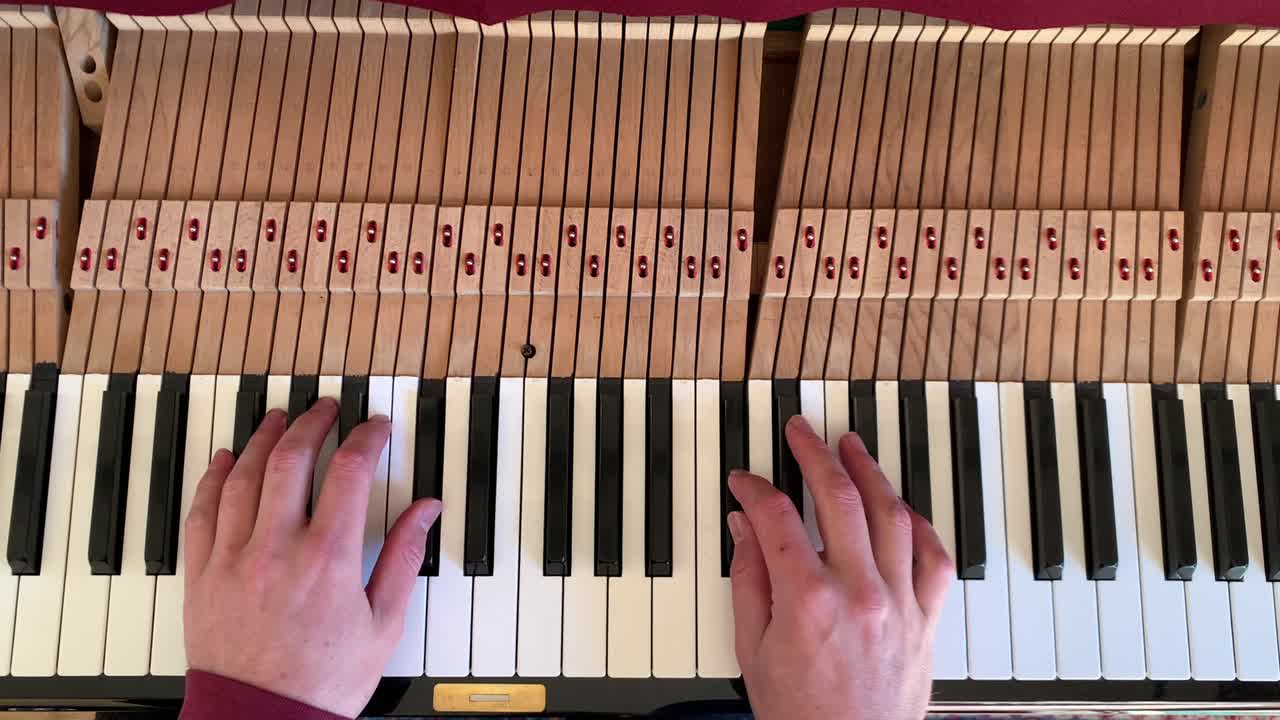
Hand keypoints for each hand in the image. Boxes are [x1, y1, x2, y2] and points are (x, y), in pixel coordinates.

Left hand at [183, 399, 441, 717]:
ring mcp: (233, 559)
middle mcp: (276, 549)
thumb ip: (403, 556)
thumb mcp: (383, 622)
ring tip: (279, 419)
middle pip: (289, 460)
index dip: (366, 437)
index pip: (349, 471)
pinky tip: (223, 460)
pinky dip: (212, 478)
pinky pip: (201, 512)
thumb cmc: (324, 681)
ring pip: (240, 476)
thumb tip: (425, 510)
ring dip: (261, 439)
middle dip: (311, 423)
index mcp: (327, 558)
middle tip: (325, 409)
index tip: (376, 427)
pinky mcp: (202, 576)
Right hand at [728, 416, 952, 719]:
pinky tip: (902, 505)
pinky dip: (920, 524)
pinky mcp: (927, 619)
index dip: (756, 489)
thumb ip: (749, 581)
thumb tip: (745, 528)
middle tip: (801, 432)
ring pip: (892, 514)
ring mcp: (899, 603)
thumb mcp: (753, 649)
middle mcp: (859, 593)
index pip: (778, 517)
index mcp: (808, 601)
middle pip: (839, 498)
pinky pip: (934, 557)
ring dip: (869, 472)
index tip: (745, 481)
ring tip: (851, 447)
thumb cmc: (801, 715)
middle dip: (815, 454)